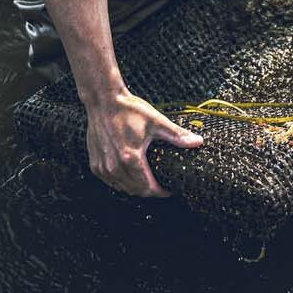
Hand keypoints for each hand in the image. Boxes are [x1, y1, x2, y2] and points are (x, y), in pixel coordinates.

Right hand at [85, 90, 202, 197]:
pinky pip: (111, 182)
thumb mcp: (156, 121)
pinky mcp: (95, 164)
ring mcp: (103, 168)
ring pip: (123, 188)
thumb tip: (198, 141)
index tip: (170, 189)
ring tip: (148, 180)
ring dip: (136, 188)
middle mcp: (115, 167)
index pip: (149, 188)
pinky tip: (130, 173)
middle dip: (150, 191)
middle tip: (161, 184)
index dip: (161, 192)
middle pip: (136, 191)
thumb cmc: (128, 109)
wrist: (103, 100)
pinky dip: (122, 182)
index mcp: (131, 158)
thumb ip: (176, 135)